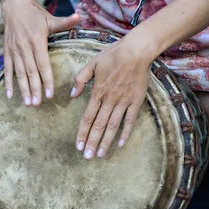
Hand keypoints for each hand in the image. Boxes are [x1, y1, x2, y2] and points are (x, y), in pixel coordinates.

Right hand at [2, 0, 79, 105]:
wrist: (14, 6)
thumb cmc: (35, 14)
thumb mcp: (50, 18)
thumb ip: (65, 22)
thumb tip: (79, 16)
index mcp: (37, 39)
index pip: (43, 63)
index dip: (46, 79)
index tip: (50, 94)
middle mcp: (24, 46)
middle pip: (30, 71)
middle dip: (34, 89)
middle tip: (38, 104)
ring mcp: (14, 50)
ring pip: (19, 73)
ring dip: (23, 89)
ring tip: (28, 103)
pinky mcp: (7, 52)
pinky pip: (7, 69)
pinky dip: (7, 82)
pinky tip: (10, 95)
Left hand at [71, 37, 153, 159]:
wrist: (137, 50)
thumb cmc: (113, 55)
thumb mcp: (91, 64)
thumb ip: (80, 79)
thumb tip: (72, 95)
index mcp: (98, 92)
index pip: (88, 117)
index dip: (82, 132)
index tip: (78, 145)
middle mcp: (110, 99)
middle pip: (99, 125)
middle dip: (92, 142)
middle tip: (86, 157)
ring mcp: (124, 101)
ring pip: (113, 126)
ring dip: (106, 141)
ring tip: (99, 154)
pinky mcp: (136, 100)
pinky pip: (130, 120)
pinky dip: (125, 132)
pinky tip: (120, 144)